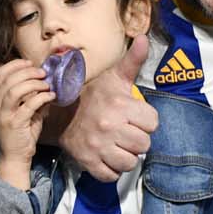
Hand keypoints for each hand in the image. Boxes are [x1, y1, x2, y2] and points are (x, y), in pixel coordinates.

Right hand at [0, 59, 54, 188]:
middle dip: (28, 72)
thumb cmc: (21, 134)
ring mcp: (4, 115)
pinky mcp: (14, 124)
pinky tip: (50, 97)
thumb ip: (31, 98)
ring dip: (33, 84)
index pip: (0, 74)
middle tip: (43, 73)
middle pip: (9, 80)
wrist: (15, 157)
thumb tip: (46, 83)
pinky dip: (41, 98)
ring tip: (46, 85)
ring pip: (14, 91)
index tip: (30, 63)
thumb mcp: (26, 112)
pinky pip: (28, 106)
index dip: (15, 65)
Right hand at [58, 35, 156, 180]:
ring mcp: (98, 147)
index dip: (146, 121)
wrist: (60, 112)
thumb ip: (133, 60)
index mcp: (120, 106)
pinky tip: (108, 156)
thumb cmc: (93, 95)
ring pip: (129, 163)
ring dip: (126, 156)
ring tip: (118, 145)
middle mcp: (109, 127)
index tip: (134, 117)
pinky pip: (111, 175)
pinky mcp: (89, 162)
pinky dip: (112, 169)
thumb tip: (143, 37)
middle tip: (126, 132)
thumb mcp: (114, 76)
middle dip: (137, 140)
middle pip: (144, 145)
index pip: (153, 123)